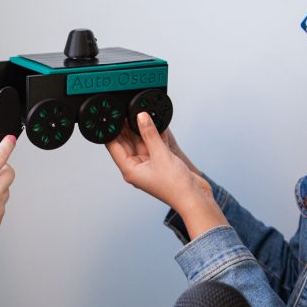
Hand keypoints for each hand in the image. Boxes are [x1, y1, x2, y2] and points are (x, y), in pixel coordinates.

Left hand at [107, 113, 226, 236]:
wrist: (195, 198)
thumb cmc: (175, 186)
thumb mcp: (160, 155)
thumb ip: (150, 134)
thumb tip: (140, 117)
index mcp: (130, 170)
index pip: (114, 146)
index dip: (111, 130)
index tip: (112, 115)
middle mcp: (137, 167)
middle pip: (127, 142)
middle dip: (126, 126)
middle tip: (126, 108)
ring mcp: (149, 164)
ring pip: (141, 141)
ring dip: (141, 128)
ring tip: (140, 111)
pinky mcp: (160, 162)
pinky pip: (154, 144)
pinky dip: (155, 134)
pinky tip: (155, 121)